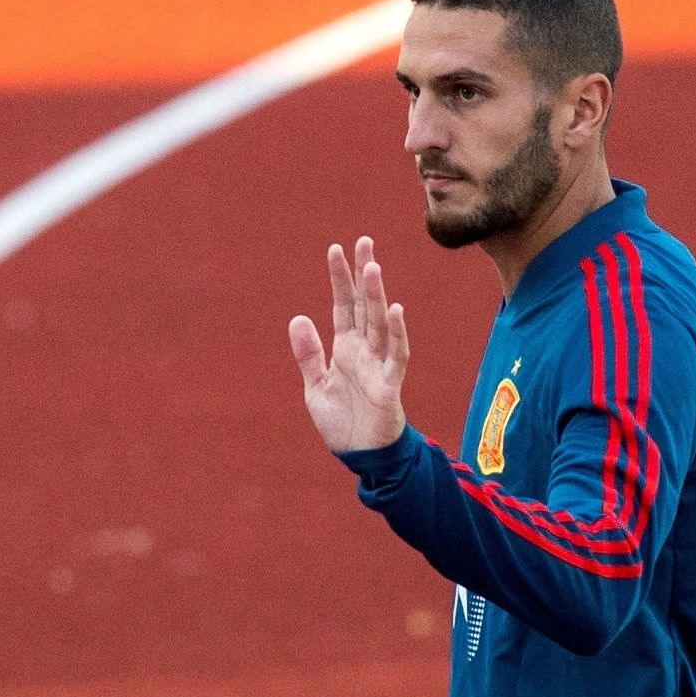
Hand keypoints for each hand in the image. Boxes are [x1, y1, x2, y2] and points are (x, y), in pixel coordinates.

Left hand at [288, 237, 410, 453]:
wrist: (360, 455)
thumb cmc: (342, 421)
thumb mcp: (315, 386)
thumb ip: (308, 354)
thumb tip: (298, 317)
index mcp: (345, 348)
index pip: (343, 306)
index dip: (340, 279)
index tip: (336, 249)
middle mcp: (364, 350)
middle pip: (364, 305)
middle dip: (363, 274)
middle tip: (364, 241)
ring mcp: (378, 364)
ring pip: (379, 323)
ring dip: (375, 296)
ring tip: (372, 266)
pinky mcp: (389, 384)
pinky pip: (396, 355)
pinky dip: (397, 333)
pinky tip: (395, 310)